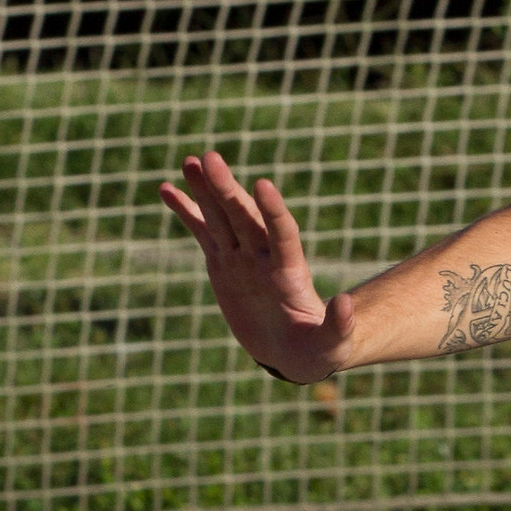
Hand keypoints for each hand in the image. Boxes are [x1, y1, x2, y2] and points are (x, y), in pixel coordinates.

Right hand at [159, 152, 344, 382]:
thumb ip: (340, 325)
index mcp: (291, 273)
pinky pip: (203, 233)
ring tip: (190, 161)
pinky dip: (187, 212)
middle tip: (210, 158)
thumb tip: (344, 302)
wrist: (295, 353)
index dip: (272, 211)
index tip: (262, 185)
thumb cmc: (319, 350)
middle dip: (227, 189)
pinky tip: (166, 189)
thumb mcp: (333, 344)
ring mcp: (243, 259)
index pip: (282, 234)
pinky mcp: (224, 265)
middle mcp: (265, 259)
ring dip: (206, 190)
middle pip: (245, 217)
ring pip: (221, 218)